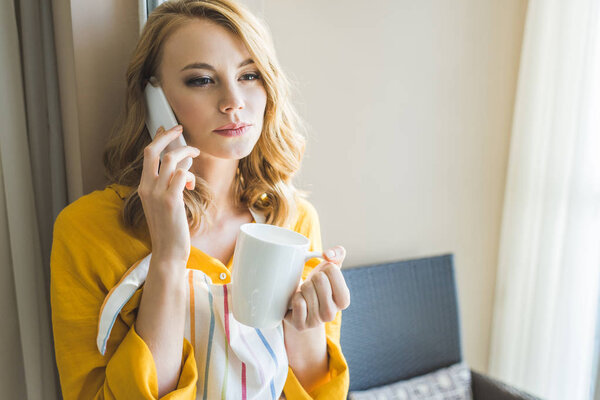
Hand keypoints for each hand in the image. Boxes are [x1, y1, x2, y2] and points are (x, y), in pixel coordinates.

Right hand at [138, 125, 200, 264]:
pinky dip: (187, 174)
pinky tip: (191, 184)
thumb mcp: (165, 203)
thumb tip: (182, 167)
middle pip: (153, 151)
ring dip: (185, 153)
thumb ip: (170, 185)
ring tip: (194, 155)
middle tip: (180, 129)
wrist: (168, 251)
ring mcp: (157, 194)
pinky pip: (179, 175)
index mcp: (143, 187)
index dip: (157, 139)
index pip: (147, 155)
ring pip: (169, 160)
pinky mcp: (170, 201)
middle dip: (168, 136)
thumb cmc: (169, 228)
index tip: (166, 129)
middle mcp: (147, 188)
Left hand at [284, 245, 350, 329]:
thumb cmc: (317, 285)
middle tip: (312, 286)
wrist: (300, 305)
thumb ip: (337, 254)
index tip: (324, 277)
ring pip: (307, 290)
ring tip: (305, 294)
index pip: (333, 270)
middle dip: (313, 278)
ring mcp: (316, 322)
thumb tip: (328, 255)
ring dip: (302, 288)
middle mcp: (332, 314)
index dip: (324, 268)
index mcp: (344, 300)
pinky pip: (298, 302)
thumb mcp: (329, 267)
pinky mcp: (300, 325)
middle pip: (319, 279)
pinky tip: (298, 301)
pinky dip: (295, 297)